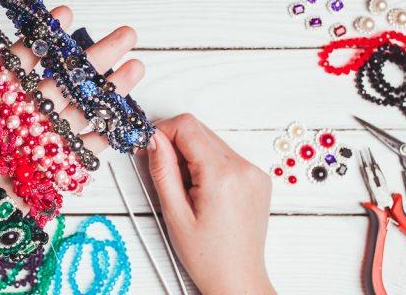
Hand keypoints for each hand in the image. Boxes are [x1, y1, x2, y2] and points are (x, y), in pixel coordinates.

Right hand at [146, 114, 274, 294]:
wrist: (238, 280)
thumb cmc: (208, 256)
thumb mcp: (174, 214)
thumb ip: (162, 170)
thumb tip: (152, 139)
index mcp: (222, 176)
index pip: (187, 127)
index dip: (162, 131)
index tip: (148, 148)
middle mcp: (244, 168)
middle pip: (199, 131)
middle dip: (175, 143)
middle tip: (161, 170)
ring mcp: (254, 172)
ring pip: (211, 141)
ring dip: (191, 154)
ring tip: (185, 188)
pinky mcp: (257, 178)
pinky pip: (225, 155)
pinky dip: (207, 163)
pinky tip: (202, 190)